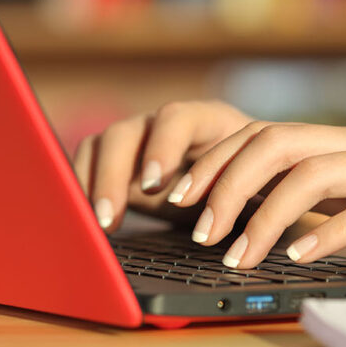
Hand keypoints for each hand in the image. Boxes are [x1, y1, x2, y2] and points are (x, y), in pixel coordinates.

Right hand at [72, 100, 253, 230]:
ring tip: (99, 225)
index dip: (162, 147)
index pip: (179, 119)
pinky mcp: (119, 163)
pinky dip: (82, 191)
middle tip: (112, 214)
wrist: (244, 189)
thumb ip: (252, 201)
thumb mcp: (262, 190)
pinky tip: (85, 221)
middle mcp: (166, 126)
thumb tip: (248, 228)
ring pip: (102, 147)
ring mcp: (139, 142)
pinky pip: (89, 166)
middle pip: (129, 132)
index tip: (154, 185)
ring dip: (94, 184)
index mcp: (208, 120)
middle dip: (116, 173)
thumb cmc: (262, 186)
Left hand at [167, 122, 345, 268]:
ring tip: (235, 253)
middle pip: (276, 143)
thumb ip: (331, 200)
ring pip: (313, 173)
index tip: (177, 199)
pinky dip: (329, 231)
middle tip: (195, 228)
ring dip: (264, 216)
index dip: (216, 163)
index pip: (266, 136)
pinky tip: (301, 257)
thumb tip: (269, 216)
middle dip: (224, 183)